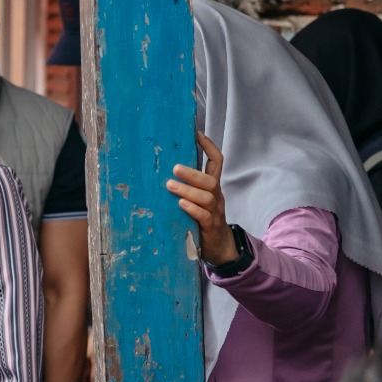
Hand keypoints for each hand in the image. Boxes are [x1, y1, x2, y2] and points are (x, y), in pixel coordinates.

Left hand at [167, 131, 236, 264]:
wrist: (220, 248)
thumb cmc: (202, 220)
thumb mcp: (197, 200)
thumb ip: (187, 186)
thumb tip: (161, 169)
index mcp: (213, 187)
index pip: (217, 162)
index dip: (209, 147)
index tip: (196, 133)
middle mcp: (216, 196)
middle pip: (210, 180)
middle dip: (193, 173)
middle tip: (174, 168)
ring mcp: (215, 212)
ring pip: (206, 197)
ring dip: (188, 190)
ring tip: (170, 185)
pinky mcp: (211, 228)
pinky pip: (205, 216)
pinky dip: (193, 209)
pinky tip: (181, 204)